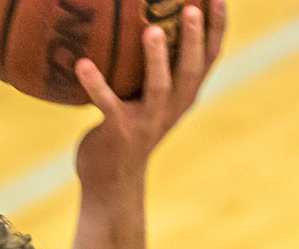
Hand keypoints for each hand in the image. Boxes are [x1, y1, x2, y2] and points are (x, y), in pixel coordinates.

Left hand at [72, 0, 227, 184]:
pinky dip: (95, 84)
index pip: (209, 59)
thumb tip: (145, 19)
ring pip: (158, 88)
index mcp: (183, 96)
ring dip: (157, 59)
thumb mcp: (147, 97)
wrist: (111, 180)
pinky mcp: (120, 133)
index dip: (216, 29)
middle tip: (192, 8)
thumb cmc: (127, 128)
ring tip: (153, 30)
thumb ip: (153, 68)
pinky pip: (107, 104)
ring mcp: (147, 122)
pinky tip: (82, 63)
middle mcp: (172, 108)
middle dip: (194, 39)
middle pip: (190, 71)